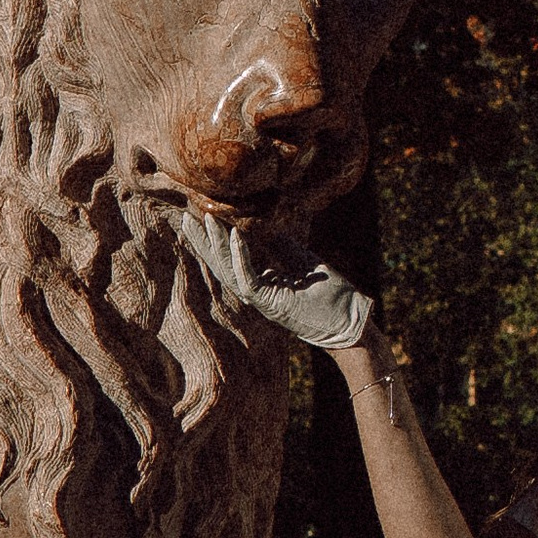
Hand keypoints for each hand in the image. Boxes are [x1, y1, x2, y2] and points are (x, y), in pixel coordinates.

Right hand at [171, 209, 373, 351]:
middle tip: (187, 218)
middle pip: (222, 266)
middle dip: (204, 242)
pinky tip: (234, 236)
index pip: (232, 260)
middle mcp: (258, 292)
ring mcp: (262, 300)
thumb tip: (258, 223)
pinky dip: (241, 258)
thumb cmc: (330, 294)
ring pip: (229, 272)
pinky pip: (248, 280)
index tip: (206, 216)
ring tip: (205, 221)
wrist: (350, 321)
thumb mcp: (302, 260)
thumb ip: (279, 244)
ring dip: (216, 246)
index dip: (218, 240)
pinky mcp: (270, 304)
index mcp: (263, 283)